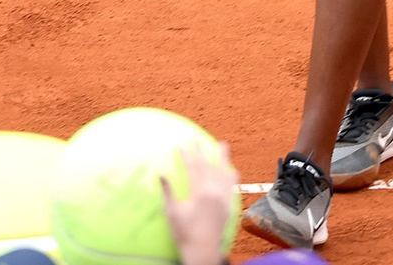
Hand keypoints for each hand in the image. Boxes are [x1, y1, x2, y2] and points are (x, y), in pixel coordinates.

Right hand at [159, 141, 238, 264]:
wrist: (202, 251)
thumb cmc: (184, 233)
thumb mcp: (172, 213)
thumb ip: (168, 192)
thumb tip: (160, 174)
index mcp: (200, 193)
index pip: (193, 168)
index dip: (187, 156)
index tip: (181, 146)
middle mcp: (214, 192)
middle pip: (209, 166)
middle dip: (202, 152)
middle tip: (198, 140)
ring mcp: (223, 198)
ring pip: (224, 173)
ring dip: (223, 158)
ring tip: (223, 145)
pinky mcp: (228, 206)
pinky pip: (231, 186)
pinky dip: (231, 176)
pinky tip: (232, 170)